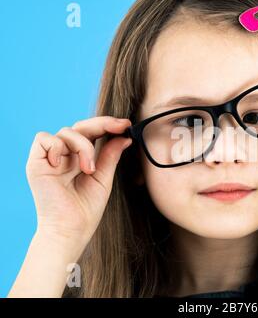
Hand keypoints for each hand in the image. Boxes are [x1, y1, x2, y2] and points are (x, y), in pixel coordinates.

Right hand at [26, 116, 131, 245]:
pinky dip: (56, 147)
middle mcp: (64, 156)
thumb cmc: (86, 209)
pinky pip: (43, 139)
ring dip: (83, 146)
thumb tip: (124, 136)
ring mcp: (50, 159)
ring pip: (66, 131)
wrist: (71, 230)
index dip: (107, 125)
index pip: (92, 133)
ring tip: (89, 169)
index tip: (126, 124)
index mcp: (79, 158)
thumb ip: (110, 156)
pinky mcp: (36, 164)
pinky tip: (63, 165)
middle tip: (120, 126)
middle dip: (102, 123)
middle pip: (80, 126)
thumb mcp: (103, 178)